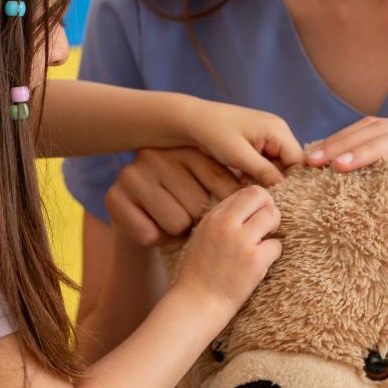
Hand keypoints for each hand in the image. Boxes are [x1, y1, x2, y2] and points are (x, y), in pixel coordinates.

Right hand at [106, 147, 237, 246]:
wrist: (145, 225)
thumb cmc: (187, 207)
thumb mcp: (212, 188)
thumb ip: (237, 181)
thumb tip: (274, 183)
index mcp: (187, 147)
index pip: (222, 182)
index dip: (228, 209)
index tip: (225, 217)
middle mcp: (157, 155)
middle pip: (199, 206)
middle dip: (199, 222)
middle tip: (189, 217)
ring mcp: (132, 174)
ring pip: (177, 223)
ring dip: (179, 233)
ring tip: (172, 222)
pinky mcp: (114, 197)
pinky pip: (150, 234)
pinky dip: (155, 240)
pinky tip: (152, 228)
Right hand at [170, 185, 281, 313]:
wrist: (198, 303)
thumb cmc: (201, 273)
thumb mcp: (204, 236)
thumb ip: (223, 219)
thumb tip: (250, 206)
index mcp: (213, 217)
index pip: (245, 192)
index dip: (256, 204)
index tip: (255, 219)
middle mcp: (225, 224)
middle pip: (260, 195)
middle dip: (269, 208)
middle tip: (266, 227)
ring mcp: (241, 241)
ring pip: (273, 215)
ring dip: (273, 229)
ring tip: (263, 244)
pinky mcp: (255, 261)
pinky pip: (277, 245)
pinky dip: (272, 255)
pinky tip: (259, 264)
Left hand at [181, 98, 322, 185]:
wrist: (191, 120)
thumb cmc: (214, 134)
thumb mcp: (239, 155)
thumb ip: (264, 171)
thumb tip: (285, 188)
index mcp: (278, 130)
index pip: (298, 161)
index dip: (291, 181)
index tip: (277, 197)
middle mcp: (277, 130)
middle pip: (289, 163)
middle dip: (277, 180)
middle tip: (262, 195)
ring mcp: (267, 135)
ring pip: (277, 164)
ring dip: (265, 177)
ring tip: (249, 186)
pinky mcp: (256, 141)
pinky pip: (265, 161)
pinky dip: (256, 172)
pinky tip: (242, 180)